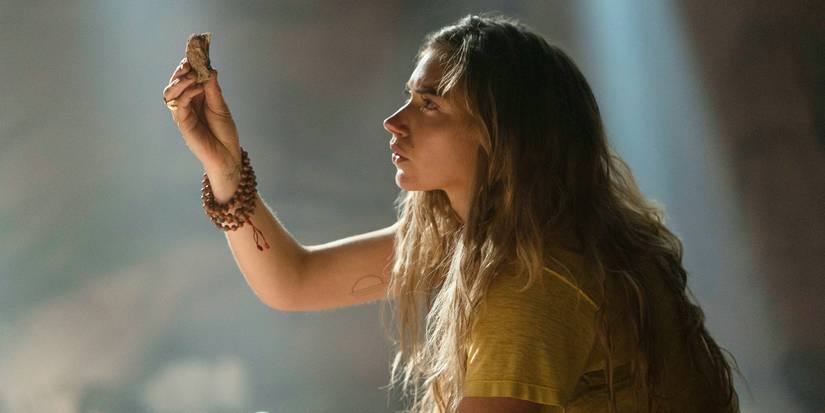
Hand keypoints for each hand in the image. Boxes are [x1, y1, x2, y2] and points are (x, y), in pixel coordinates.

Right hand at [163, 57, 240, 177]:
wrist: (227, 155)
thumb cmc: (225, 132)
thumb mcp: (221, 106)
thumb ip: (213, 89)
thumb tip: (210, 68)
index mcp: (197, 97)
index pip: (188, 77)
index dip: (189, 65)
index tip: (193, 52)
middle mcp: (188, 103)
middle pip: (176, 83)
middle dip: (181, 71)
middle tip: (188, 62)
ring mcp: (184, 113)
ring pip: (171, 93)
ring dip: (180, 81)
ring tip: (192, 75)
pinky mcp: (183, 123)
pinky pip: (179, 105)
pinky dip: (187, 93)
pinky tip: (197, 88)